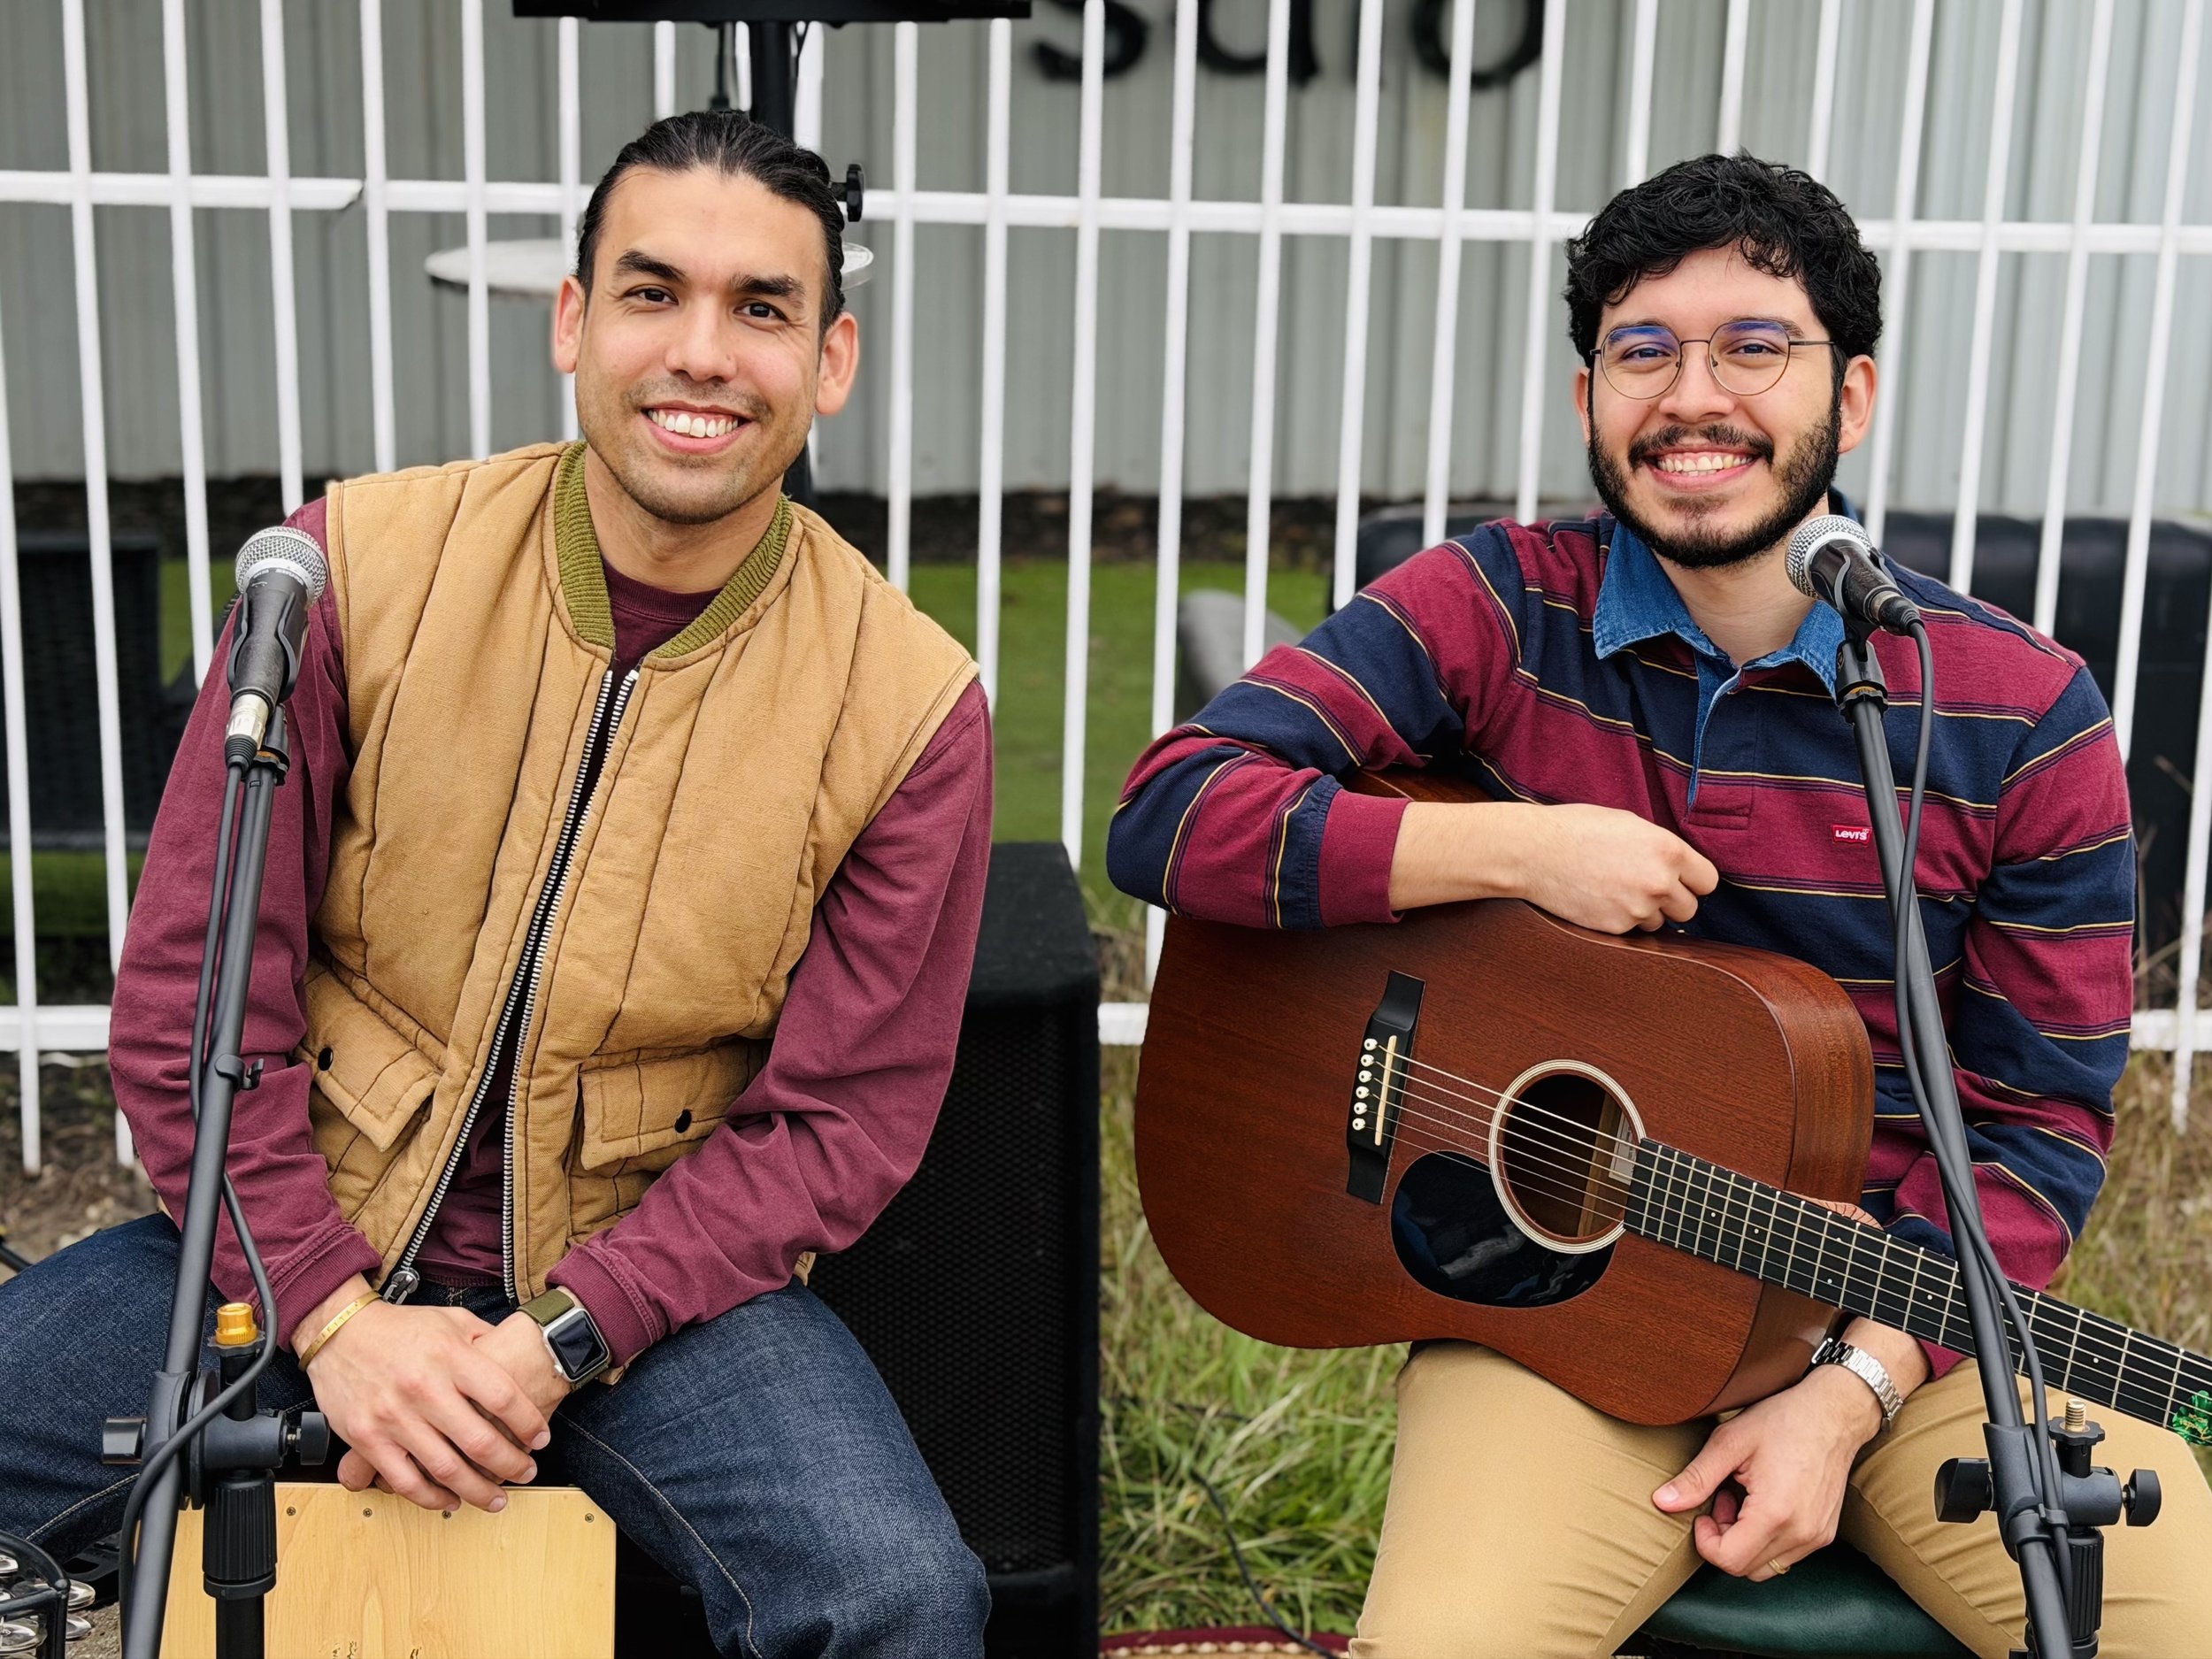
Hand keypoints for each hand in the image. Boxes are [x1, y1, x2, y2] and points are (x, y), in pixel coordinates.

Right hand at [300, 1278, 553, 1512]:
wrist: (339, 1332)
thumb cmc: (401, 1327)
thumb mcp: (452, 1320)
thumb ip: (486, 1341)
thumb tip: (522, 1360)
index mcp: (450, 1356)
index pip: (503, 1397)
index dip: (528, 1423)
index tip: (541, 1438)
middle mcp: (423, 1388)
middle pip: (479, 1440)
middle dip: (511, 1464)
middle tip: (527, 1472)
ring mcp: (393, 1417)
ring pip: (445, 1469)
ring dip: (478, 1490)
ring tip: (497, 1498)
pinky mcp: (367, 1439)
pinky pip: (405, 1480)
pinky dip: (431, 1498)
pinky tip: (450, 1500)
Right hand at [1390, 800, 1719, 931]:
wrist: (1532, 852)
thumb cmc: (1577, 829)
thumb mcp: (1630, 824)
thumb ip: (1662, 847)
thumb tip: (1682, 869)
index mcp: (1668, 850)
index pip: (1708, 881)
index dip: (1693, 880)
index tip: (1680, 879)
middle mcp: (1659, 882)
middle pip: (1689, 908)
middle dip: (1671, 900)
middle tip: (1645, 886)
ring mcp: (1637, 909)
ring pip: (1659, 923)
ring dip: (1646, 912)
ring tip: (1616, 890)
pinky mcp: (1615, 928)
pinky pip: (1632, 930)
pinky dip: (1620, 919)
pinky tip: (1600, 899)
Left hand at [1651, 1366, 1884, 1578]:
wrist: (1833, 1414)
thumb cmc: (1783, 1421)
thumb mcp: (1730, 1442)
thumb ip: (1696, 1478)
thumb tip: (1661, 1502)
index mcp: (1775, 1514)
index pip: (1730, 1560)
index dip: (1705, 1542)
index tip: (1703, 1512)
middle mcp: (1801, 1534)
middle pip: (1746, 1569)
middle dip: (1723, 1540)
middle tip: (1722, 1499)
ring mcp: (1817, 1537)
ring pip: (1766, 1567)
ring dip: (1744, 1542)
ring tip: (1741, 1499)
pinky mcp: (1824, 1534)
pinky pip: (1786, 1556)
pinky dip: (1765, 1539)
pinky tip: (1761, 1503)